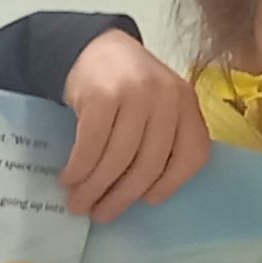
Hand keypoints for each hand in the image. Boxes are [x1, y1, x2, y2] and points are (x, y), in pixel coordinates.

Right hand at [59, 30, 211, 221]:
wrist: (95, 47)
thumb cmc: (129, 88)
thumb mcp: (159, 106)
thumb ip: (162, 139)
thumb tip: (143, 195)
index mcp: (187, 104)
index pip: (192, 154)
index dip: (171, 184)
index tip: (146, 201)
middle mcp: (167, 98)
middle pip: (149, 163)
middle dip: (122, 197)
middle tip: (100, 214)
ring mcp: (135, 94)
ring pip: (118, 158)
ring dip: (95, 188)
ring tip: (79, 204)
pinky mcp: (101, 95)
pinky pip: (91, 144)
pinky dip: (79, 168)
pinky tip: (69, 179)